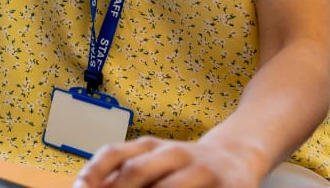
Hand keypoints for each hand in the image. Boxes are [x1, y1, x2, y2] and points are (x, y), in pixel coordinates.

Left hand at [72, 135, 264, 187]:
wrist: (237, 157)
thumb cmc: (184, 167)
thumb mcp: (153, 163)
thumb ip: (123, 175)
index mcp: (151, 146)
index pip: (114, 154)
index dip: (92, 173)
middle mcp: (175, 153)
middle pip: (137, 171)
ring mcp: (202, 170)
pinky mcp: (227, 186)